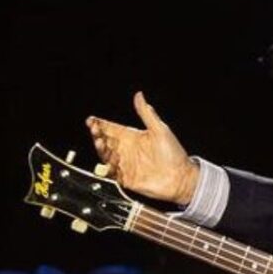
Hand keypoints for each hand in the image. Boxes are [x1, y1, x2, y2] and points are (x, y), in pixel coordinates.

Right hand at [85, 91, 199, 204]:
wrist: (181, 177)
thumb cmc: (173, 154)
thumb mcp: (160, 130)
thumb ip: (147, 113)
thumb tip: (139, 95)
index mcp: (132, 137)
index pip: (111, 129)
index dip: (100, 124)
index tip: (91, 120)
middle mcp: (126, 150)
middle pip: (105, 141)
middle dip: (97, 134)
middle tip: (95, 129)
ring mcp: (125, 164)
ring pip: (106, 156)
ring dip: (101, 148)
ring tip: (100, 141)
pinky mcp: (125, 178)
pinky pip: (112, 172)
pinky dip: (108, 167)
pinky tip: (109, 161)